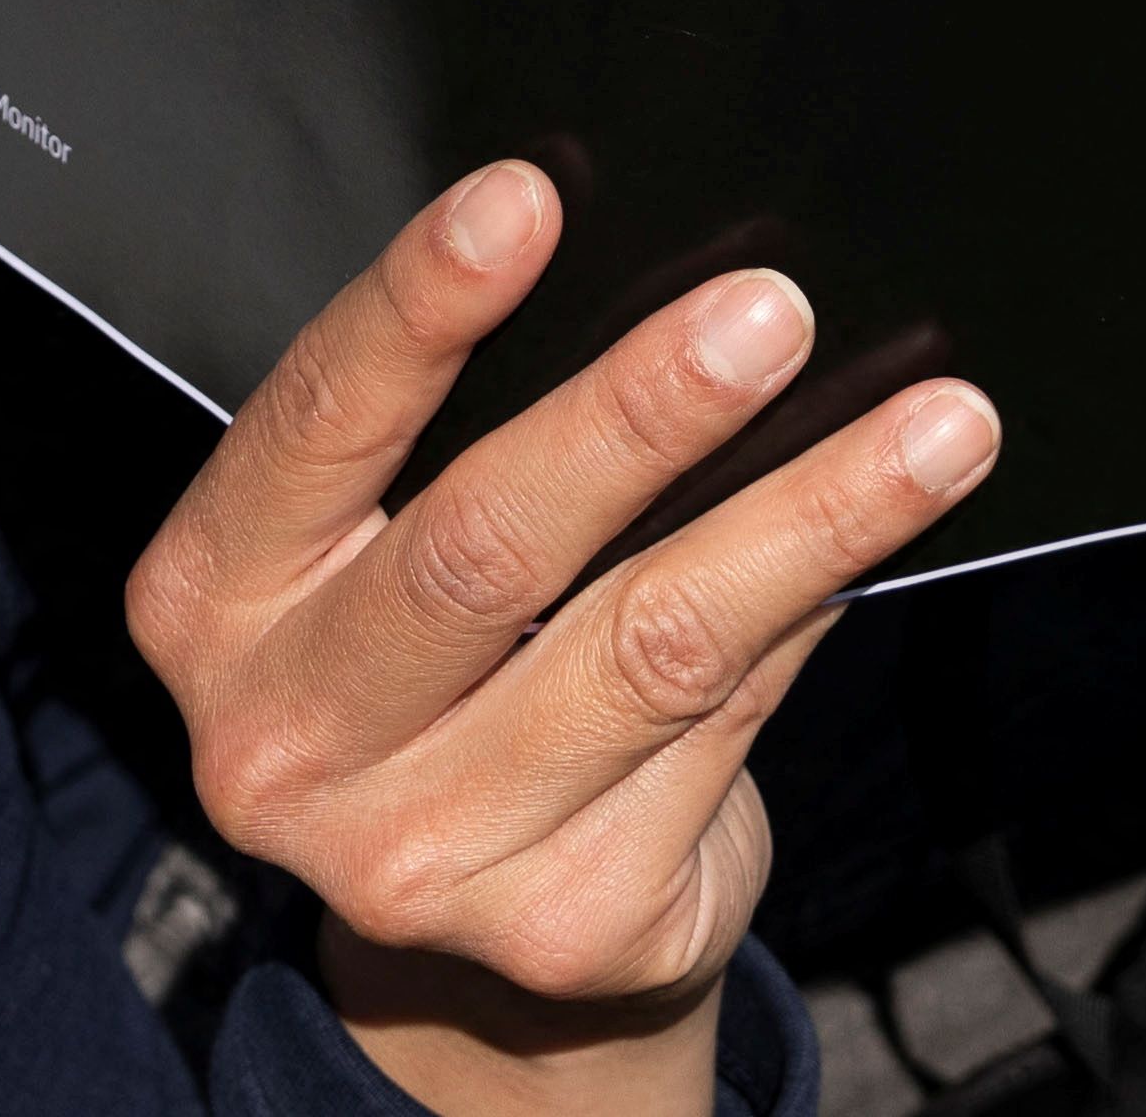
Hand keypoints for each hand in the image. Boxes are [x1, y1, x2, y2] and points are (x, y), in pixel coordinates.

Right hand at [127, 164, 1002, 1116]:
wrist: (474, 949)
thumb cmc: (441, 665)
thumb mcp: (379, 548)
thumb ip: (456, 440)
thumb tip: (669, 289)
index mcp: (211, 601)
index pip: (314, 424)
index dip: (417, 307)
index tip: (527, 196)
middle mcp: (284, 741)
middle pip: (484, 550)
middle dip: (639, 415)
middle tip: (769, 314)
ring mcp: (419, 855)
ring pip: (648, 649)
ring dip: (808, 520)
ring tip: (934, 429)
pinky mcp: (566, 924)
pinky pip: (723, 729)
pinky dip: (808, 617)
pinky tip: (880, 547)